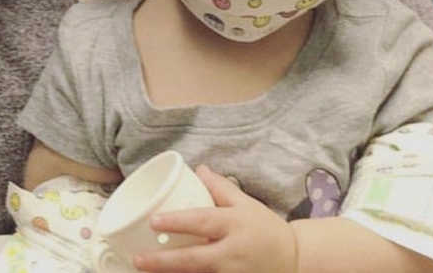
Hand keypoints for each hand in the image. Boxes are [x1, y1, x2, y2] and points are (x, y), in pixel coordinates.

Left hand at [133, 164, 297, 272]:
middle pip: (196, 259)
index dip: (178, 221)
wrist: (293, 260)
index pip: (203, 221)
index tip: (153, 220)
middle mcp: (233, 252)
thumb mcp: (245, 203)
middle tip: (138, 259)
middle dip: (165, 262)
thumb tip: (198, 169)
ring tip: (145, 271)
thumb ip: (220, 187)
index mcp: (234, 223)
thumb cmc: (264, 228)